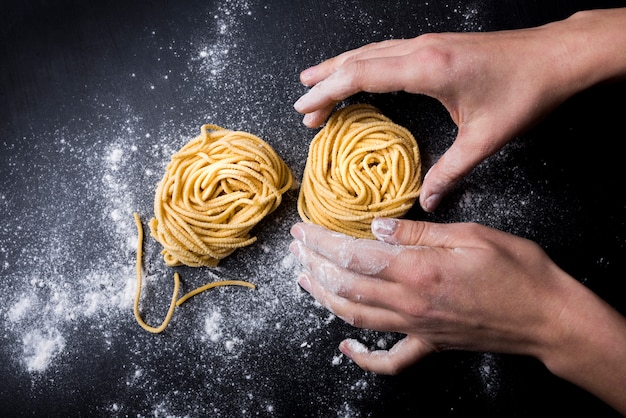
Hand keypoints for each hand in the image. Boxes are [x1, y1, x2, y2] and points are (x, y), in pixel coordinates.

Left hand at [289, 218, 581, 373]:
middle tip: (295, 249)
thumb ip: (417, 233)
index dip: (323, 241)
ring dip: (325, 299)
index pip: (354, 254)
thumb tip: (376, 228)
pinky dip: (364, 359)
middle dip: (315, 264)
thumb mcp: (468, 235)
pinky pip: (391, 360)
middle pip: (346, 284)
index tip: (303, 230)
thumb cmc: (517, 270)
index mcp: (418, 270)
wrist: (547, 316)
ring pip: (356, 317)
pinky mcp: (429, 345)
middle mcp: (409, 303)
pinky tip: (346, 350)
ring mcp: (417, 328)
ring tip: (304, 281)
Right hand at [294, 17, 596, 211]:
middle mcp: (421, 50)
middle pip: (357, 61)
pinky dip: (362, 65)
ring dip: (340, 69)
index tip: (304, 108)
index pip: (361, 74)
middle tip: (303, 108)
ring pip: (369, 52)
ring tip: (314, 84)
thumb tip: (427, 201)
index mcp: (427, 68)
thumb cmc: (525, 91)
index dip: (328, 92)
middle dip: (325, 83)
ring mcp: (428, 43)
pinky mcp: (435, 46)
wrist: (557, 56)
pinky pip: (385, 52)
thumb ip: (450, 170)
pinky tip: (357, 74)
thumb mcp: (484, 138)